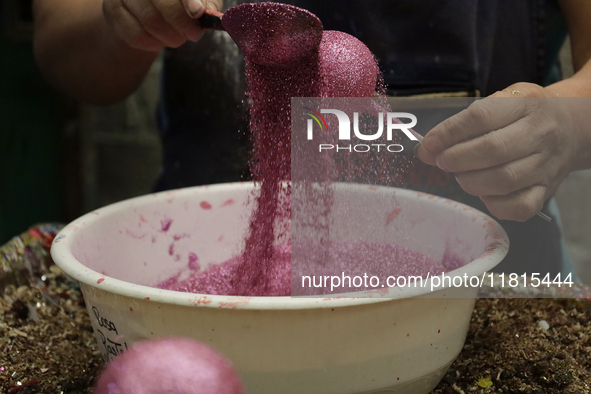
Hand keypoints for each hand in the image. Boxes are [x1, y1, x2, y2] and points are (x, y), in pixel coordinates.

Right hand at [103, 0, 221, 50]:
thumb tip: (203, 11)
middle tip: (193, 35)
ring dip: (170, 37)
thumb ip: (205, 4)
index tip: (196, 12)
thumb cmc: (179, 3)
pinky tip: (159, 40)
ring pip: (150, 21)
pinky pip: (136, 35)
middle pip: (162, 3)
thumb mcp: (198, 0)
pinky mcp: (112, 10)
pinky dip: (153, 44)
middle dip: (182, 23)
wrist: (147, 10)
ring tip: (177, 37)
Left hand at [416, 82, 587, 221]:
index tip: (427, 145)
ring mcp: (545, 166)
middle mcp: (539, 135)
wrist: (574, 129)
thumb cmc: (526, 116)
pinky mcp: (546, 191)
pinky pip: (519, 207)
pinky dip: (494, 204)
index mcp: (524, 106)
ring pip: (503, 180)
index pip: (481, 117)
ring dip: (470, 181)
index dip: (448, 133)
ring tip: (461, 175)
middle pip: (492, 150)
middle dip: (456, 159)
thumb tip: (427, 148)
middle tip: (442, 162)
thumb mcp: (503, 101)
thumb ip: (464, 122)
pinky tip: (484, 193)